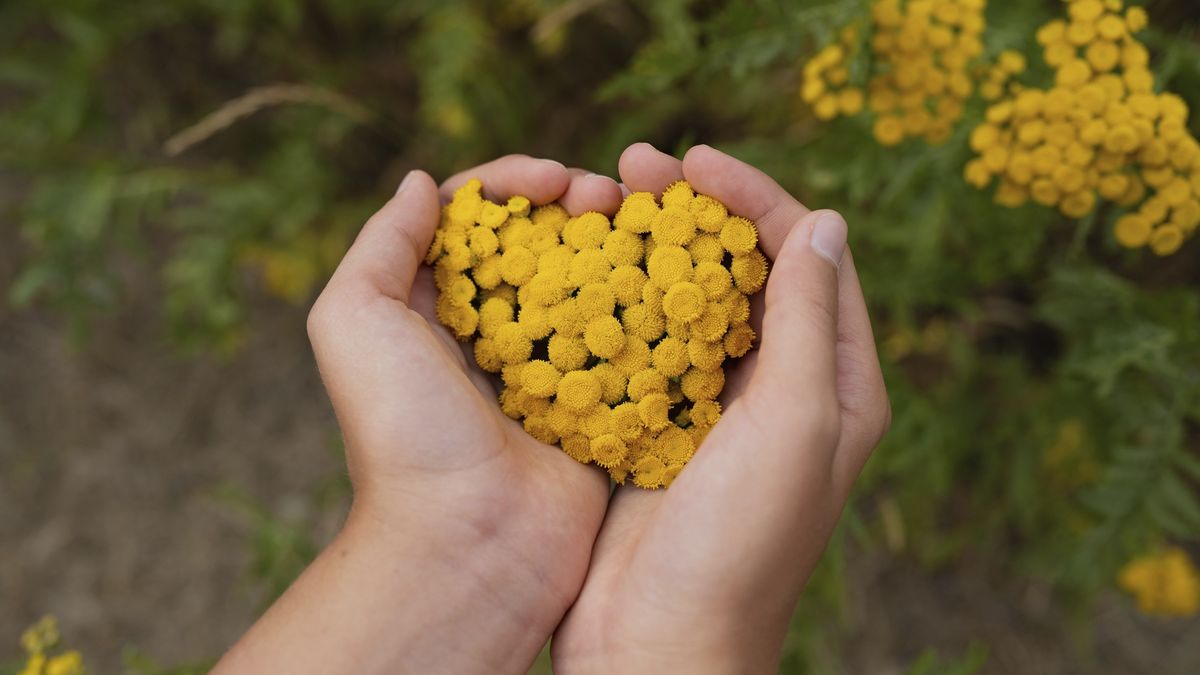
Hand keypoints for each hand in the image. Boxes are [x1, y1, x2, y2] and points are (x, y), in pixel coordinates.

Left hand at [215, 156, 625, 673]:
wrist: (466, 543)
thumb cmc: (403, 434)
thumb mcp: (355, 322)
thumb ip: (381, 244)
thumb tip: (424, 183)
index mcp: (434, 308)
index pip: (477, 220)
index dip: (514, 184)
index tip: (555, 178)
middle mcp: (494, 333)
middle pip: (542, 243)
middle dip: (578, 206)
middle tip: (612, 197)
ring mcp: (551, 370)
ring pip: (592, 285)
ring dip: (620, 247)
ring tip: (649, 229)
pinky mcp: (597, 406)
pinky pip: (630, 344)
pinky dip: (650, 307)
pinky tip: (673, 282)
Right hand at [551, 144, 890, 672]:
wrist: (659, 645)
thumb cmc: (739, 546)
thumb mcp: (792, 424)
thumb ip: (805, 322)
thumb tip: (822, 221)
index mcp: (836, 386)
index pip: (808, 259)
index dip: (757, 199)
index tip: (697, 162)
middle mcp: (783, 391)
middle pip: (748, 271)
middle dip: (699, 212)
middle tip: (638, 167)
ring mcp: (718, 410)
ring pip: (692, 303)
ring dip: (655, 249)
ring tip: (605, 200)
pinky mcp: (660, 429)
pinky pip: (646, 348)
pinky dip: (621, 303)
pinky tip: (585, 272)